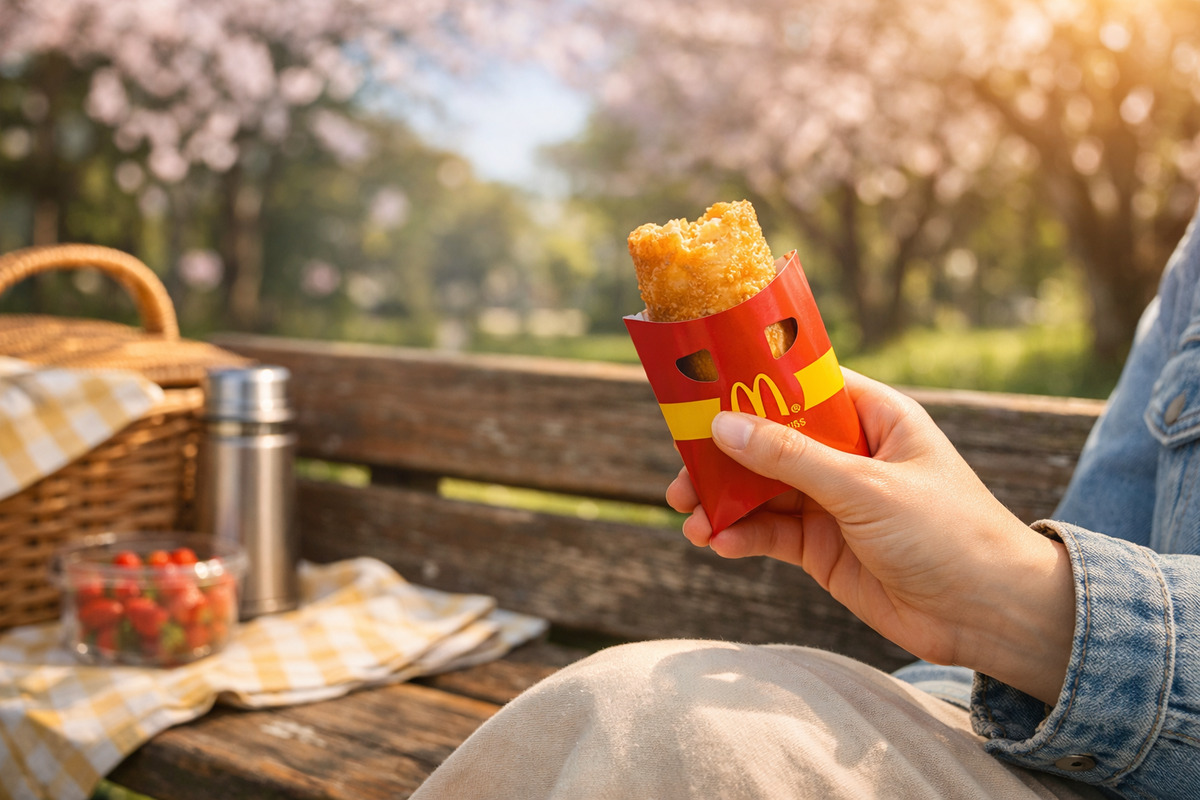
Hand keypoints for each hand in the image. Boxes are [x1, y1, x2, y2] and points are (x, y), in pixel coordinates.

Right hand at [666, 369, 1074, 703]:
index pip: (803, 386)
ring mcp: (833, 502)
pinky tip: (719, 544)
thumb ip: (792, 458)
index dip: (753, 385)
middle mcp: (849, 454)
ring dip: (724, 502)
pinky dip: (741, 537)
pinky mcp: (823, 548)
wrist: (989, 617)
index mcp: (874, 418)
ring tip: (689, 517)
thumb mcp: (867, 488)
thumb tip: (723, 427)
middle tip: (681, 471)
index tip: (701, 388)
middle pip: (770, 440)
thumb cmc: (949, 533)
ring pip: (762, 490)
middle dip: (724, 456)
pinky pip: (770, 534)